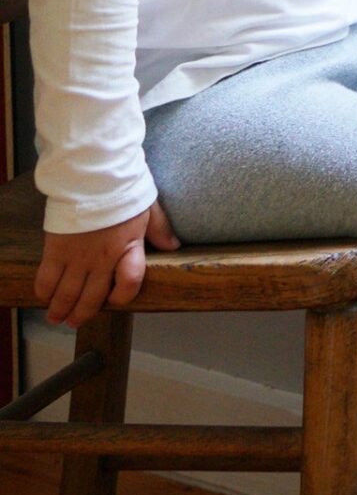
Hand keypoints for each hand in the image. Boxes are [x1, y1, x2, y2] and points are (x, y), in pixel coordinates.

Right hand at [36, 199, 179, 329]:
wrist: (93, 174)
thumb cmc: (123, 188)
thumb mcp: (149, 206)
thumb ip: (160, 229)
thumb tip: (174, 246)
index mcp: (129, 246)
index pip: (130, 282)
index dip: (123, 296)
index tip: (115, 299)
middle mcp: (103, 258)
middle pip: (93, 297)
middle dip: (83, 313)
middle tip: (76, 321)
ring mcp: (77, 257)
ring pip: (67, 294)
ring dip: (61, 309)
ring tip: (57, 317)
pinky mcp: (55, 250)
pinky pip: (47, 279)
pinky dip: (44, 292)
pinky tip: (44, 296)